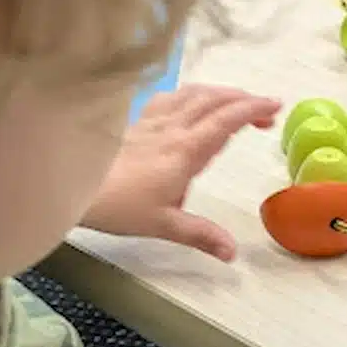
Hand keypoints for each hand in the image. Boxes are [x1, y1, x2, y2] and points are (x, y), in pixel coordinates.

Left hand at [81, 85, 279, 259]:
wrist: (71, 186)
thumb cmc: (117, 207)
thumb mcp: (163, 225)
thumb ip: (200, 236)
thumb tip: (231, 252)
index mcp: (185, 151)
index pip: (226, 120)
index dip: (253, 108)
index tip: (275, 106)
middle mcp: (172, 129)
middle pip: (214, 100)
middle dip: (243, 99)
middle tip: (264, 112)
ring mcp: (152, 122)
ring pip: (192, 93)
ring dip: (219, 93)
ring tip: (234, 103)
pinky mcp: (136, 123)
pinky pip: (169, 97)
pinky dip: (190, 94)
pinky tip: (189, 103)